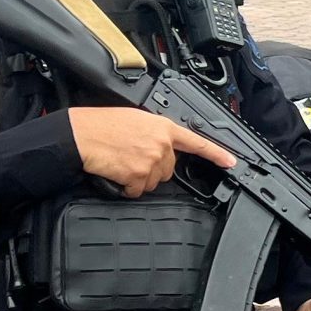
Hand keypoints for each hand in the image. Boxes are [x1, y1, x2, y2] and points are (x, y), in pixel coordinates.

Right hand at [68, 106, 234, 197]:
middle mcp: (161, 143)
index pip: (197, 142)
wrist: (81, 134)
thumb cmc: (101, 126)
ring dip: (138, 178)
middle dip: (152, 168)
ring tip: (121, 162)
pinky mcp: (139, 175)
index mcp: (163, 127)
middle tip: (131, 157)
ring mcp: (152, 160)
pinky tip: (117, 173)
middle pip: (168, 170)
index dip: (216, 154)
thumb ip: (155, 133)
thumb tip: (162, 146)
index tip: (230, 162)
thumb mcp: (136, 120)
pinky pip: (138, 191)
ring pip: (153, 182)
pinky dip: (127, 187)